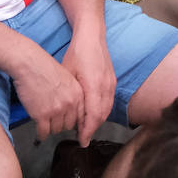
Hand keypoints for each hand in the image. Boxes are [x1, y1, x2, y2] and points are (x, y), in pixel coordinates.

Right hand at [10, 46, 86, 141]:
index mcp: (78, 94)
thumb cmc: (46, 69)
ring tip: (46, 124)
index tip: (72, 127)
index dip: (76, 123)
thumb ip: (73, 94)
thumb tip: (72, 108)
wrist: (30, 65)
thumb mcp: (68, 80)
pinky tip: (40, 131)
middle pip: (69, 125)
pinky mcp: (42, 115)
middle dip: (62, 125)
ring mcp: (57, 110)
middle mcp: (70, 103)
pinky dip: (42, 134)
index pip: (82, 116)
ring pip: (57, 130)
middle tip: (55, 123)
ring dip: (51, 129)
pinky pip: (44, 132)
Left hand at [60, 28, 114, 145]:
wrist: (92, 36)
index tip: (82, 142)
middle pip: (102, 115)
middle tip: (83, 139)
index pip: (93, 116)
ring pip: (107, 109)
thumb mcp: (67, 74)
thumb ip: (70, 94)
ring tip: (86, 129)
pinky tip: (93, 114)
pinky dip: (102, 111)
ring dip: (98, 121)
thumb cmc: (76, 53)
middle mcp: (106, 87)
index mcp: (94, 86)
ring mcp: (111, 83)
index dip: (87, 131)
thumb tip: (65, 114)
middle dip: (93, 128)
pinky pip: (109, 101)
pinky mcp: (112, 80)